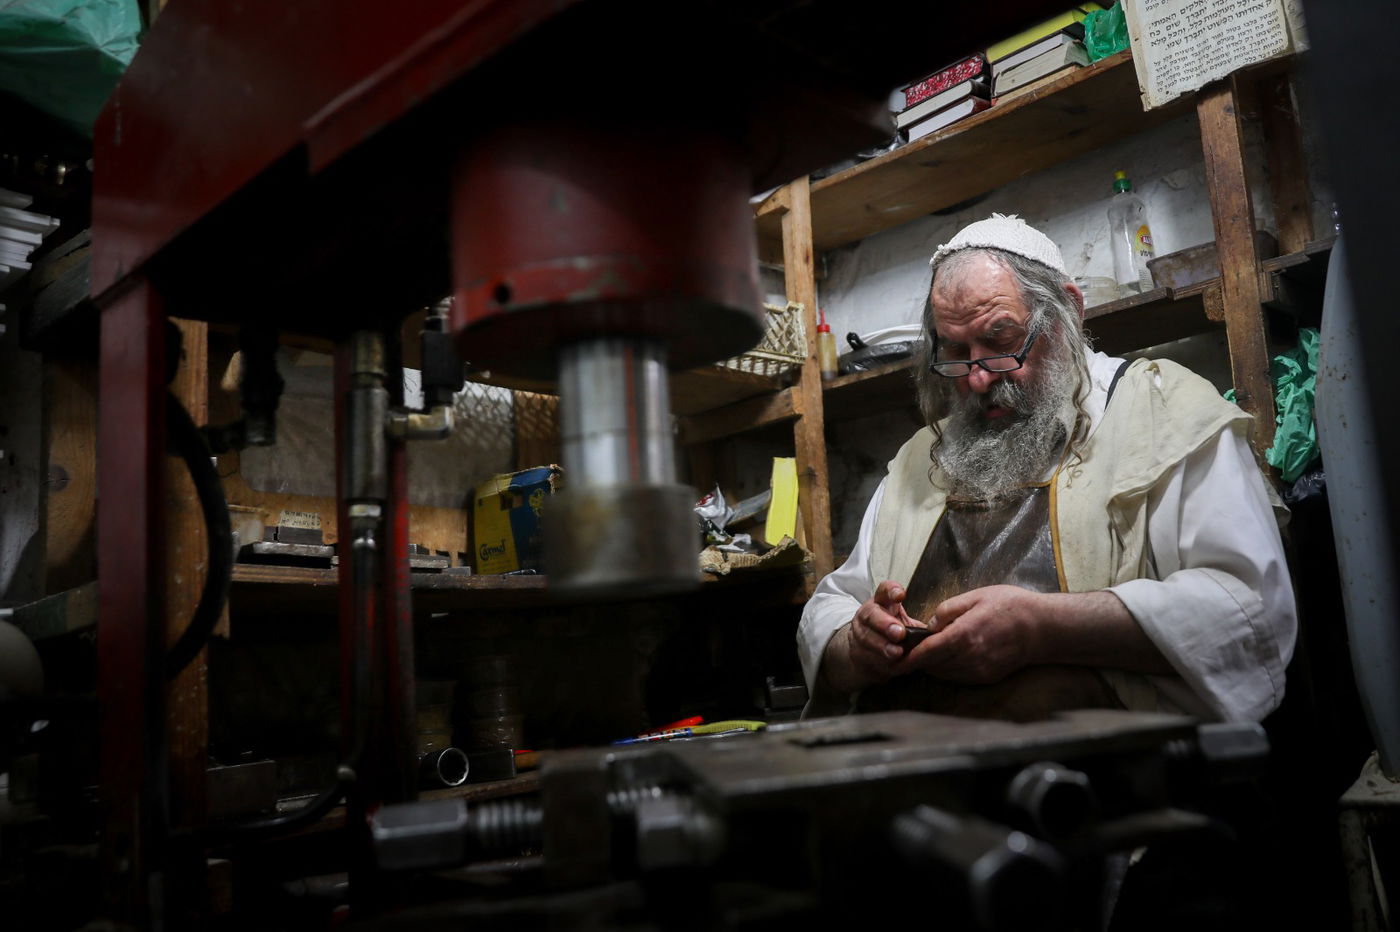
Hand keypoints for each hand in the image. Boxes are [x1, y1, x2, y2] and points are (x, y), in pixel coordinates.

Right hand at [827, 580, 925, 690]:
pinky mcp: (857, 653)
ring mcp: (859, 634)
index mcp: (881, 603)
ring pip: (867, 638)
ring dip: (882, 646)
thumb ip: (918, 625)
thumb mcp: (904, 623)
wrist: (866, 653)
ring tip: (896, 652)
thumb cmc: (892, 635)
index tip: (901, 594)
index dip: (891, 591)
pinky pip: (867, 657)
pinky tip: (892, 664)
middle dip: (885, 624)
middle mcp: (867, 616)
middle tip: (899, 633)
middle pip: (871, 615)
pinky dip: (880, 662)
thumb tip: (943, 632)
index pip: (884, 590)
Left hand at [896, 584, 1042, 683]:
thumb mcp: (976, 597)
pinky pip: (959, 676)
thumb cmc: (1010, 606)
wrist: (1043, 628)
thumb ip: (947, 610)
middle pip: (932, 666)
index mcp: (964, 635)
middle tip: (908, 649)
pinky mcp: (987, 677)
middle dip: (918, 660)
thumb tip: (930, 625)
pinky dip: (949, 669)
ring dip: (933, 665)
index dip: (908, 659)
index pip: (927, 653)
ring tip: (928, 651)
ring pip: (944, 673)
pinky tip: (950, 656)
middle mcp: (969, 657)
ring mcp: (979, 670)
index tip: (893, 661)